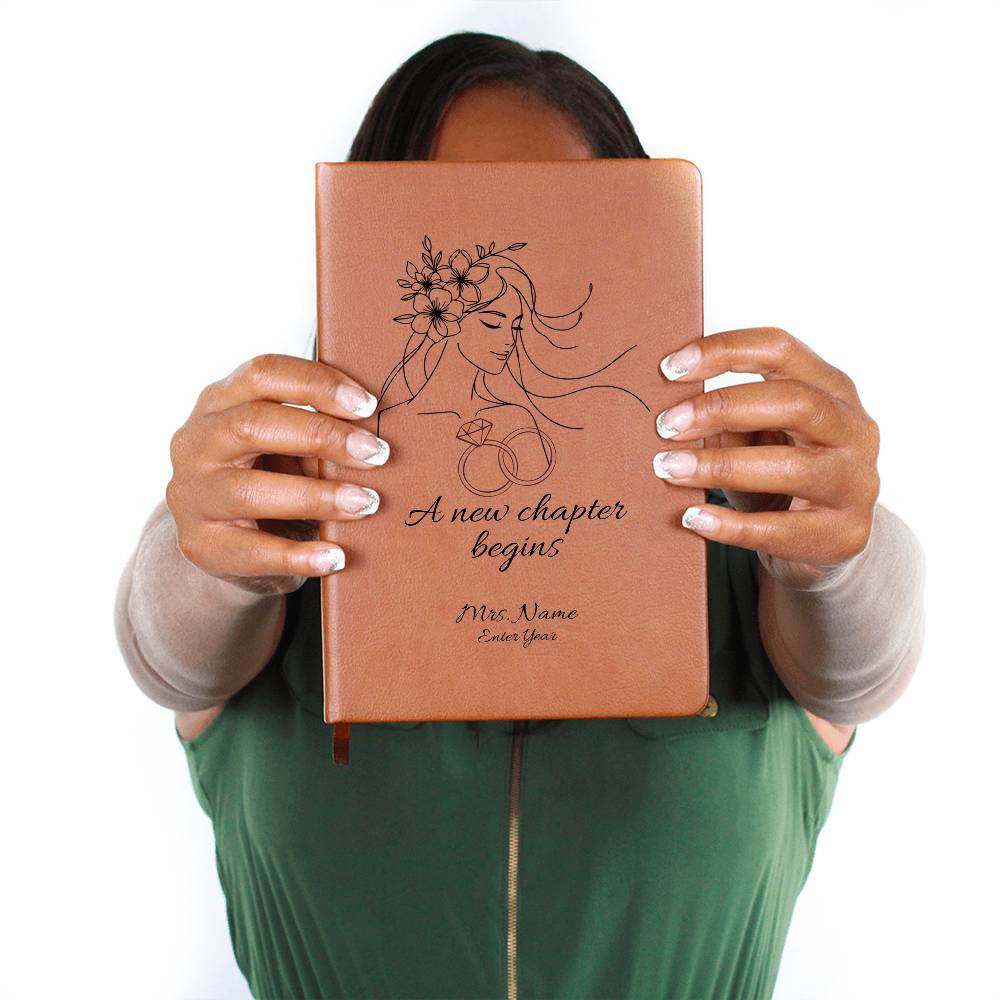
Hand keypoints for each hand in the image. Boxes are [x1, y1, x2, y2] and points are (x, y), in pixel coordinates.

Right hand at [166, 354, 387, 594]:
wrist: (219, 541)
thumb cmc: (265, 477)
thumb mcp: (282, 445)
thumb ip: (314, 432)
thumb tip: (376, 433)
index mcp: (220, 402)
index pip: (263, 374)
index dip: (316, 384)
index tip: (368, 405)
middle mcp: (197, 442)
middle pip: (253, 424)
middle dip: (323, 436)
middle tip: (377, 453)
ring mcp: (193, 495)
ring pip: (249, 490)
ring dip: (316, 497)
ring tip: (366, 503)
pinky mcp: (201, 544)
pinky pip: (251, 551)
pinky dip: (298, 555)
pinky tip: (336, 556)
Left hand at [651, 327, 879, 587]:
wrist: (828, 541)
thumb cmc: (784, 475)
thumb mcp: (759, 437)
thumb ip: (728, 418)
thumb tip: (671, 409)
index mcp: (832, 389)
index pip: (780, 350)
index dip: (724, 351)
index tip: (670, 367)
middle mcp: (853, 430)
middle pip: (794, 401)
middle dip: (722, 408)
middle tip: (666, 425)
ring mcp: (853, 484)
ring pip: (789, 467)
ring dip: (719, 466)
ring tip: (669, 468)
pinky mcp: (842, 535)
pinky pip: (780, 529)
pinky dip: (731, 525)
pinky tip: (693, 517)